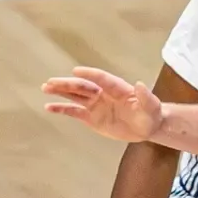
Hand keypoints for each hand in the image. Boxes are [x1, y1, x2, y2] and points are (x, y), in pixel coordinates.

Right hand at [41, 66, 163, 142]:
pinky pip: (74, 112)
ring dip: (61, 92)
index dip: (89, 74)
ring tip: (46, 88)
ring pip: (75, 96)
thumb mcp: (151, 106)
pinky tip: (49, 107)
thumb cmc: (150, 114)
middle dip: (67, 84)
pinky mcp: (92, 117)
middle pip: (83, 86)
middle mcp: (103, 93)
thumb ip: (146, 97)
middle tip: (51, 81)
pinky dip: (62, 109)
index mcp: (117, 88)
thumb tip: (140, 84)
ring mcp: (96, 104)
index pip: (100, 78)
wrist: (147, 126)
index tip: (76, 70)